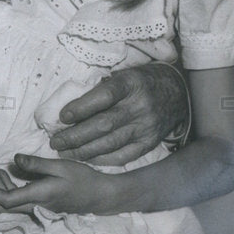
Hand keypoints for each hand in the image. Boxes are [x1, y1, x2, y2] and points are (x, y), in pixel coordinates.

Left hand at [0, 156, 115, 215]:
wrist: (99, 196)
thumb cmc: (82, 179)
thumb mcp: (60, 166)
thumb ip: (36, 164)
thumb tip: (14, 159)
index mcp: (38, 196)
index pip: (6, 200)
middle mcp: (35, 206)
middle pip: (2, 205)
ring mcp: (37, 207)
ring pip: (8, 204)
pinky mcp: (40, 205)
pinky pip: (16, 201)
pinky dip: (5, 189)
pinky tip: (5, 174)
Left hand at [49, 63, 188, 165]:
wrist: (178, 93)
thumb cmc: (142, 80)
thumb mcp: (125, 74)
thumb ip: (102, 87)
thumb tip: (72, 105)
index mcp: (131, 83)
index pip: (104, 96)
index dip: (81, 107)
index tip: (62, 117)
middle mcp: (139, 106)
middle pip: (103, 124)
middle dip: (75, 136)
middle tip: (55, 141)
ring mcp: (146, 127)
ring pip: (110, 143)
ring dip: (83, 150)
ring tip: (64, 152)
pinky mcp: (149, 143)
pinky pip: (123, 156)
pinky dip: (102, 159)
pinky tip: (86, 159)